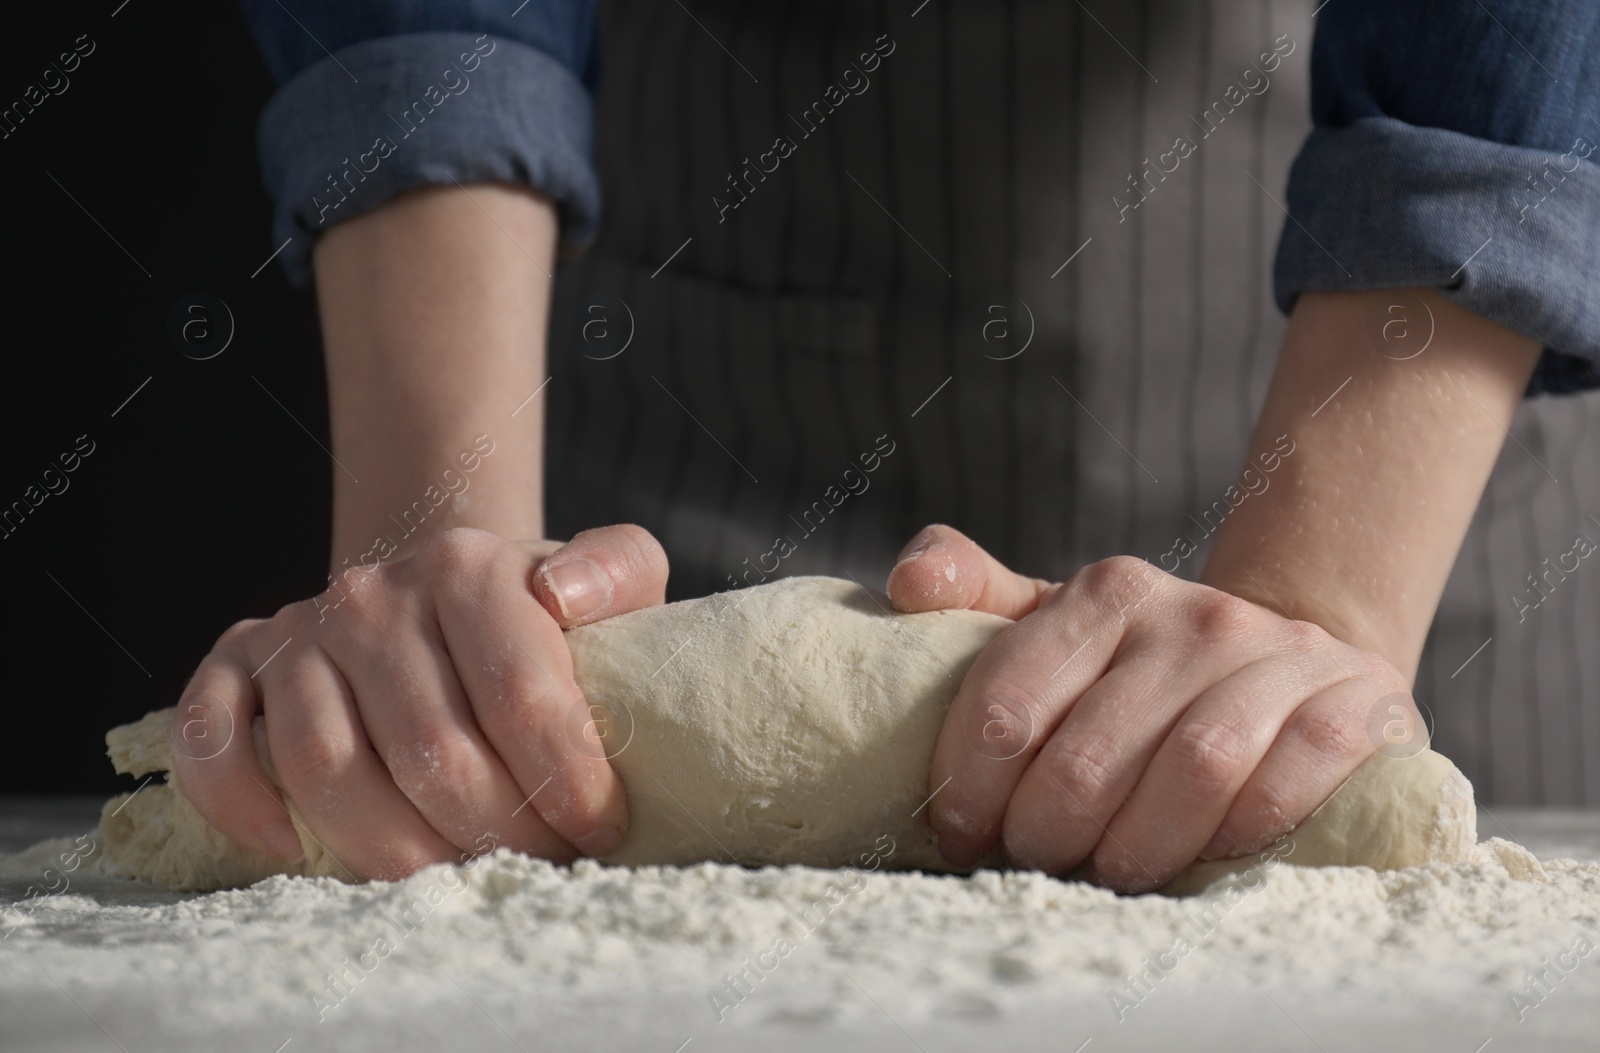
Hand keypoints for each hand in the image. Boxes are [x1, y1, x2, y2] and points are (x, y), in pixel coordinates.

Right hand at [169, 524, 668, 879]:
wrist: (443, 589)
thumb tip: (565, 597)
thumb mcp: (613, 571)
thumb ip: (619, 567)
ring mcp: (297, 631)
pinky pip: (211, 740)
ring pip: (325, 765)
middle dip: (497, 832)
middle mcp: (371, 595)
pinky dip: (241, 804)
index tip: (601, 829)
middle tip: (540, 863)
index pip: (519, 695)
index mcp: (465, 567)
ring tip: (456, 875)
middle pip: (429, 749)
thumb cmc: (537, 611)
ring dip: (395, 847)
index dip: (567, 781)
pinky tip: (293, 851)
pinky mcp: (238, 665)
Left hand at [887, 524, 1415, 892]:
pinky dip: (1236, 832)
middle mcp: (1190, 613)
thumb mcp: (1061, 620)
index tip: (960, 835)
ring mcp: (1277, 654)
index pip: (1009, 698)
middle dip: (1046, 831)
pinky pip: (1290, 776)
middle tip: (1034, 866)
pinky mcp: (1355, 700)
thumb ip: (977, 596)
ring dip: (1136, 845)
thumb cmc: (1148, 665)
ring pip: (1192, 767)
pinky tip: (1203, 859)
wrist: (1297, 657)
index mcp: (1105, 593)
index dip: (969, 784)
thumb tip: (907, 586)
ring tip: (1107, 878)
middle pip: (1091, 751)